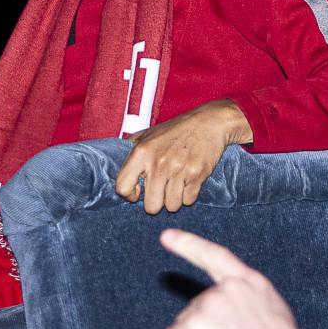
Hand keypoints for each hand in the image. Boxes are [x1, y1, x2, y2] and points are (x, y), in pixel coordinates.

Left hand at [114, 101, 250, 213]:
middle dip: (156, 202)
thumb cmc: (177, 129)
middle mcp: (158, 163)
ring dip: (174, 199)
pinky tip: (189, 181)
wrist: (210, 122)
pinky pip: (188, 200)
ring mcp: (179, 170)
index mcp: (141, 152)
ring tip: (176, 184)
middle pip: (151, 206)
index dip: (130, 195)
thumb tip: (117, 164)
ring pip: (171, 206)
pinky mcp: (198, 175)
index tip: (139, 191)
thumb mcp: (149, 133)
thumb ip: (131, 148)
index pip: (122, 188)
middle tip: (161, 191)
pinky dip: (189, 195)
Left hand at [160, 228, 326, 328]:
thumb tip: (229, 321)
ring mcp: (208, 302)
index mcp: (252, 284)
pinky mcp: (193, 323)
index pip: (215, 257)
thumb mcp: (274, 320)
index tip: (166, 236)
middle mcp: (228, 287)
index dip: (188, 245)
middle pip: (197, 307)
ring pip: (185, 326)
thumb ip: (248, 308)